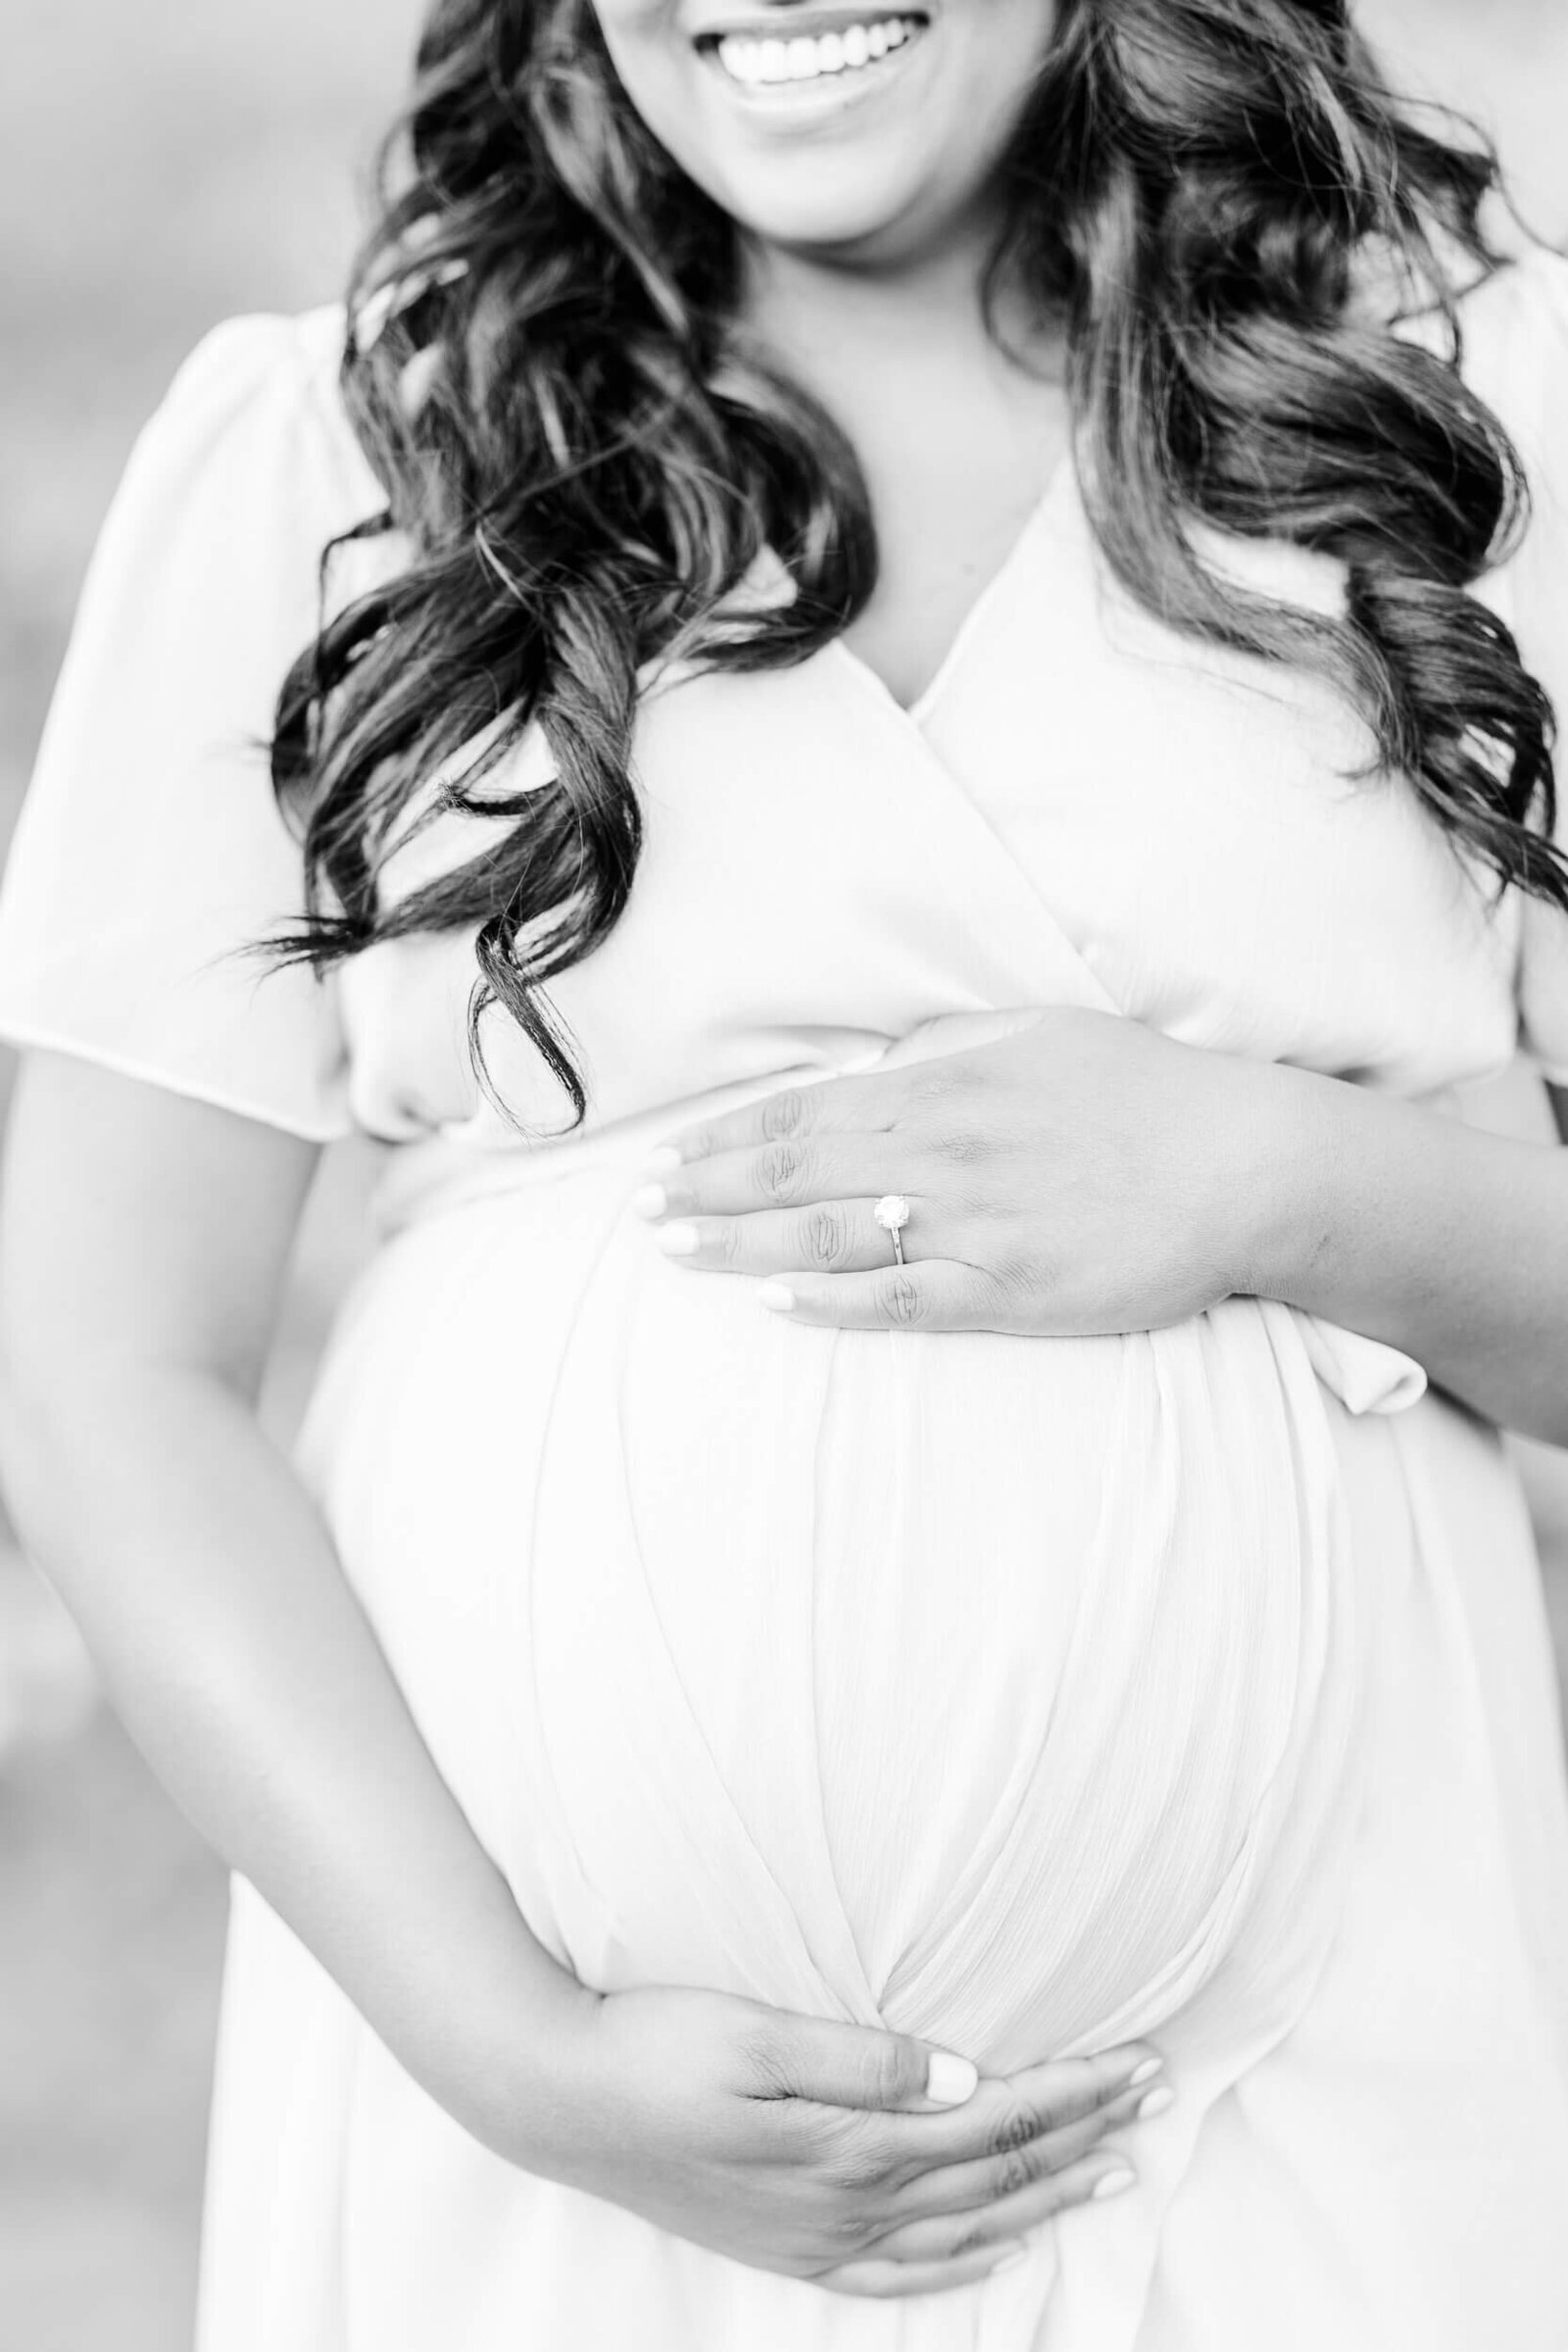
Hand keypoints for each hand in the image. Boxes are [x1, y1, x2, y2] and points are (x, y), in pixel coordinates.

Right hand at [530, 1988, 1164, 2298]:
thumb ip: (860, 2059)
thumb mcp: (752, 2032)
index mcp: (846, 2143)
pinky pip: (902, 2273)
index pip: (992, 2119)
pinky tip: (1000, 2244)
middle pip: (995, 2174)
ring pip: (965, 2227)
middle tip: (1157, 2097)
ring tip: (1114, 2167)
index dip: (1073, 2092)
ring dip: (1047, 2195)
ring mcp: (818, 2236)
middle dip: (1084, 2134)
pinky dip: (967, 2260)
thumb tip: (960, 2075)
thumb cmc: (650, 2046)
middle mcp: (845, 2202)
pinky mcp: (790, 2246)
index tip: (1139, 2062)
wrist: (555, 2100)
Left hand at [635, 1008, 1291, 1333]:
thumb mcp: (1044, 1035)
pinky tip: (774, 1304)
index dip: (728, 1138)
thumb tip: (885, 1063)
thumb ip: (953, 1048)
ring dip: (740, 1244)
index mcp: (947, 1086)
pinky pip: (903, 1301)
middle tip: (638, 1211)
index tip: (669, 1156)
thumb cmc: (1150, 1094)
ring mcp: (975, 1225)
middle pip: (796, 1171)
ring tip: (674, 1253)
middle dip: (706, 1191)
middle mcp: (944, 1153)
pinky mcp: (1012, 1291)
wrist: (1247, 1164)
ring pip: (829, 1235)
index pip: (806, 1112)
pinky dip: (832, 1303)